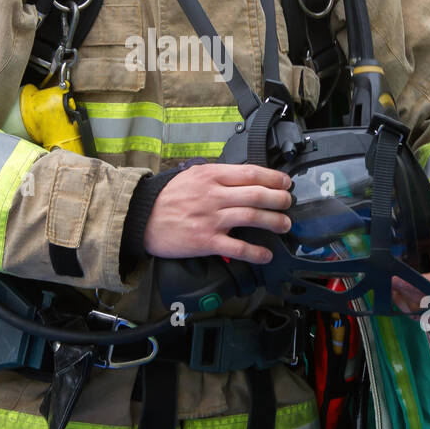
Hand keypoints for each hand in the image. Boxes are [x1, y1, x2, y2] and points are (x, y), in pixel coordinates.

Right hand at [143, 163, 292, 263]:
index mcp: (210, 176)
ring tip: (284, 224)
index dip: (273, 178)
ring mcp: (211, 219)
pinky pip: (237, 248)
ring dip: (274, 221)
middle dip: (279, 199)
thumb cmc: (166, 198)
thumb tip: (242, 176)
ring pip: (251, 217)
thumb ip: (216, 175)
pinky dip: (255, 252)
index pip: (250, 173)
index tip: (285, 182)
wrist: (141, 219)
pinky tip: (266, 255)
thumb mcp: (191, 176)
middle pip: (256, 194)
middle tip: (288, 202)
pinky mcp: (206, 241)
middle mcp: (213, 195)